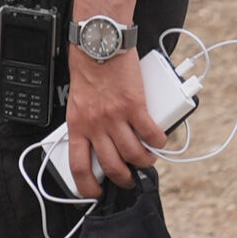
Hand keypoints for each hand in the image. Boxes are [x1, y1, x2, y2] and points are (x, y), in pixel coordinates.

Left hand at [65, 43, 167, 198]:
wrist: (99, 44)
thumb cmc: (88, 69)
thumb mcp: (77, 102)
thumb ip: (87, 123)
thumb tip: (101, 142)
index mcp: (77, 125)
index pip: (78, 166)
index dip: (87, 186)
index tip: (96, 193)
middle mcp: (96, 125)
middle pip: (112, 166)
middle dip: (124, 179)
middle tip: (130, 178)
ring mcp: (116, 117)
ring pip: (134, 154)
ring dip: (144, 160)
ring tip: (147, 157)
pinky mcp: (135, 106)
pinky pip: (151, 133)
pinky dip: (159, 141)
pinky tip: (159, 139)